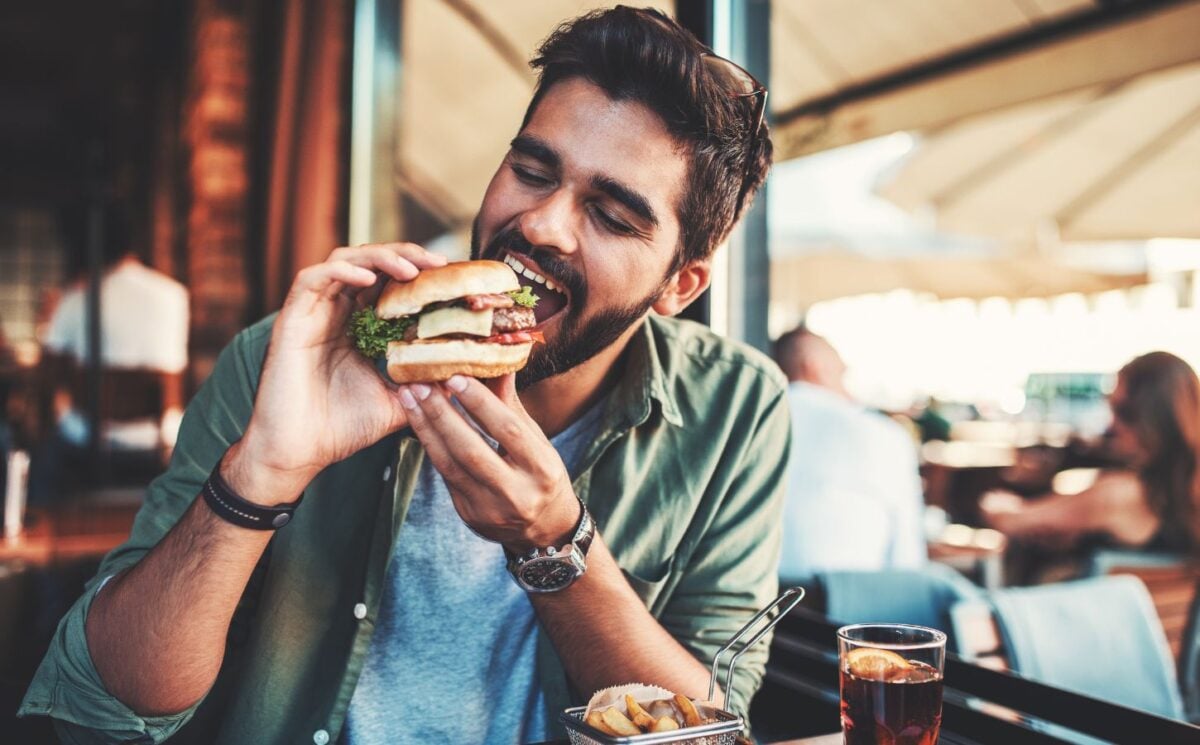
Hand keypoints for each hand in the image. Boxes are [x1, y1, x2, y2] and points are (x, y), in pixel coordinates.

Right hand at [234, 243, 446, 502]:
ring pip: (344, 261)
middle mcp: (336, 313)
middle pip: (371, 263)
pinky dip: (340, 271)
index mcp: (358, 327)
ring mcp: (313, 314)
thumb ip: (427, 388)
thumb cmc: (341, 429)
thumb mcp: (397, 403)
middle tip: (440, 264)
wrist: (297, 453)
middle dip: (407, 256)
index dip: (419, 274)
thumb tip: (467, 378)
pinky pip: (312, 279)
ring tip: (411, 270)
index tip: (452, 278)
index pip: (389, 284)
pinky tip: (366, 278)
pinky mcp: (292, 320)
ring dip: (379, 257)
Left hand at [398, 374, 579, 550]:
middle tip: (420, 385)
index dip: (480, 403)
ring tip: (409, 398)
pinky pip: (445, 475)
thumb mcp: (537, 441)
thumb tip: (498, 360)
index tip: (455, 376)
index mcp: (542, 469)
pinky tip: (418, 422)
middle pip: (472, 450)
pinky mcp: (469, 515)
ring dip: (426, 428)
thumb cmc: (541, 474)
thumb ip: (512, 406)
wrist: (543, 528)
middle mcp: (517, 493)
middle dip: (442, 414)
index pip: (508, 431)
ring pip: (450, 465)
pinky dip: (430, 446)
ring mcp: (490, 508)